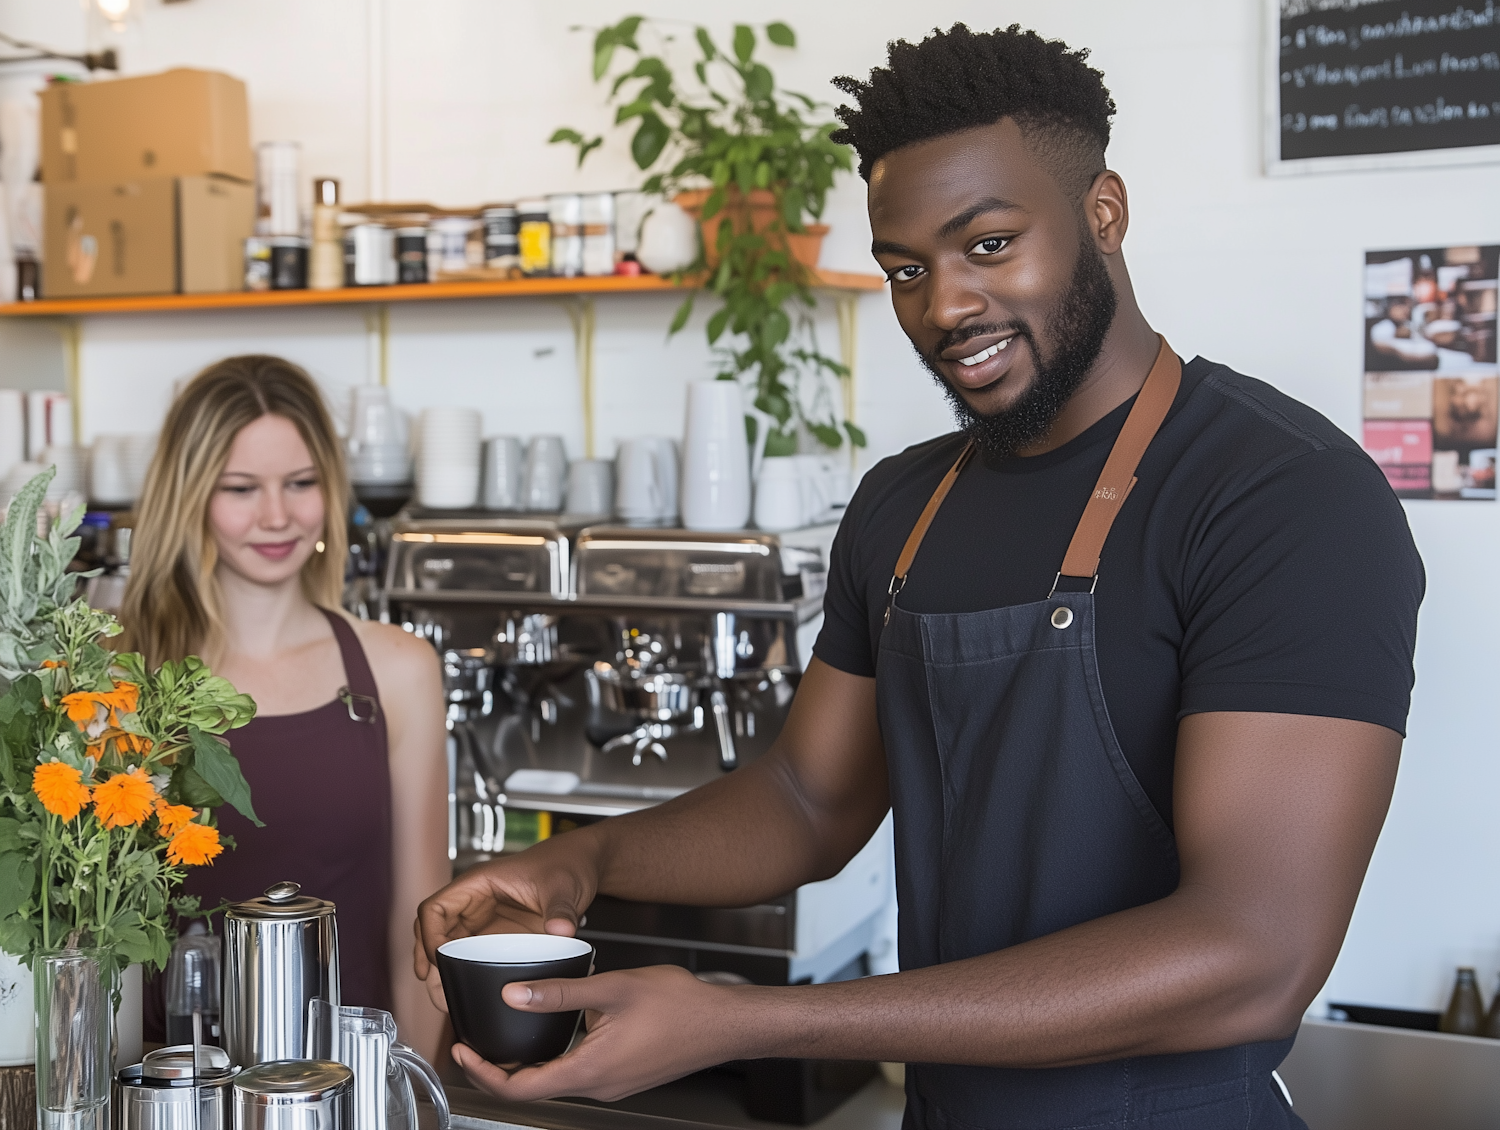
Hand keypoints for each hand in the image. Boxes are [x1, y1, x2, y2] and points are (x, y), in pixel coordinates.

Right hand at [413, 834, 601, 1011]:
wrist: (581, 864)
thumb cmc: (566, 862)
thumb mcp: (563, 887)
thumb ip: (561, 910)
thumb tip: (561, 931)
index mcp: (480, 883)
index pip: (435, 908)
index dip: (429, 936)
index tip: (437, 962)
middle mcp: (475, 900)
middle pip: (433, 932)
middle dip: (429, 963)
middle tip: (438, 992)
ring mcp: (484, 918)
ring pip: (447, 946)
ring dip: (441, 972)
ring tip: (445, 1000)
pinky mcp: (496, 933)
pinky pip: (469, 953)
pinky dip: (461, 972)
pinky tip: (465, 992)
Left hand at [452, 965, 759, 1101]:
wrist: (725, 1022)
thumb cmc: (680, 1004)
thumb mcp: (612, 988)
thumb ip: (560, 994)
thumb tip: (513, 996)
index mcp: (589, 1070)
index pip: (520, 1087)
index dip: (483, 1072)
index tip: (461, 1051)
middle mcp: (598, 1086)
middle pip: (535, 1087)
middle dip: (500, 1066)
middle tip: (476, 1041)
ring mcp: (613, 1085)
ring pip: (558, 1080)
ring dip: (530, 1062)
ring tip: (509, 1033)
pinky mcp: (626, 1077)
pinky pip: (580, 1073)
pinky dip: (557, 1058)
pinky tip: (558, 1031)